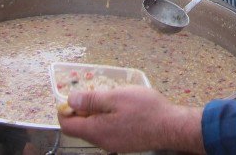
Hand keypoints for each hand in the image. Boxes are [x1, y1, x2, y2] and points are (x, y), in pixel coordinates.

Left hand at [58, 86, 203, 153]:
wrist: (171, 126)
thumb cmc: (145, 109)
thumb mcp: (116, 97)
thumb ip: (91, 99)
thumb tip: (70, 100)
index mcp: (96, 131)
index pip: (67, 125)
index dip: (64, 110)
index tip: (70, 94)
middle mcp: (102, 142)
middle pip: (81, 127)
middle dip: (80, 109)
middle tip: (91, 91)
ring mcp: (114, 144)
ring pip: (94, 128)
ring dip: (94, 112)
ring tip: (107, 96)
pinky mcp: (124, 142)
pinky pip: (106, 130)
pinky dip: (105, 118)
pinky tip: (118, 106)